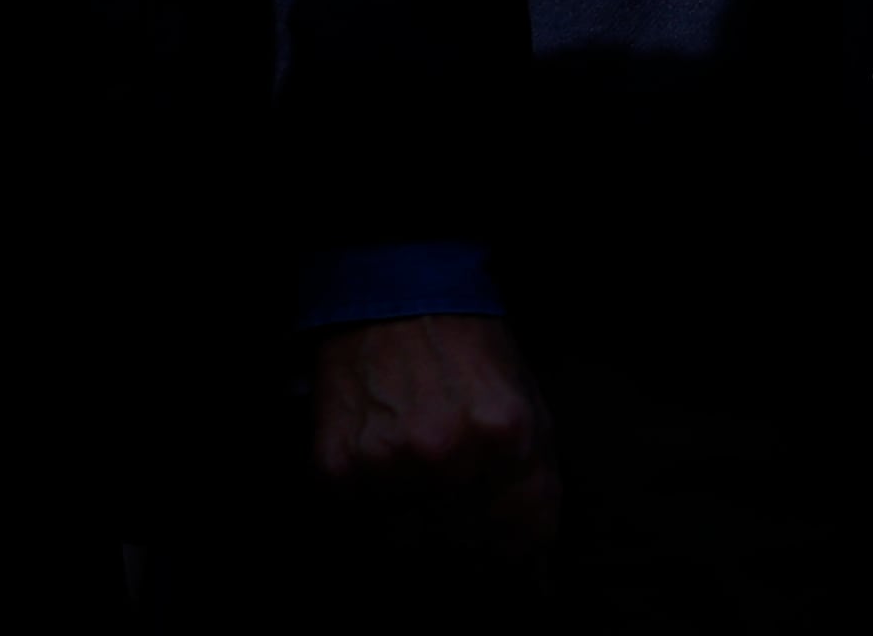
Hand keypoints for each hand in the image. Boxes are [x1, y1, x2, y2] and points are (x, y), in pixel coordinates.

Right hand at [309, 314, 560, 557]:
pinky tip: (389, 483)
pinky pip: (361, 529)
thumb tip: (534, 570)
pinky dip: (376, 520)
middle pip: (466, 553)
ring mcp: (388, 464)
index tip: (510, 561)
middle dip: (472, 553)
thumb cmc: (471, 358)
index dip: (518, 558)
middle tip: (465, 534)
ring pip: (409, 551)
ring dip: (421, 540)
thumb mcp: (526, 407)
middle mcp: (447, 453)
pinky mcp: (337, 470)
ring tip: (426, 499)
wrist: (397, 303)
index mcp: (506, 434)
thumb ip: (535, 485)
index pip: (522, 540)